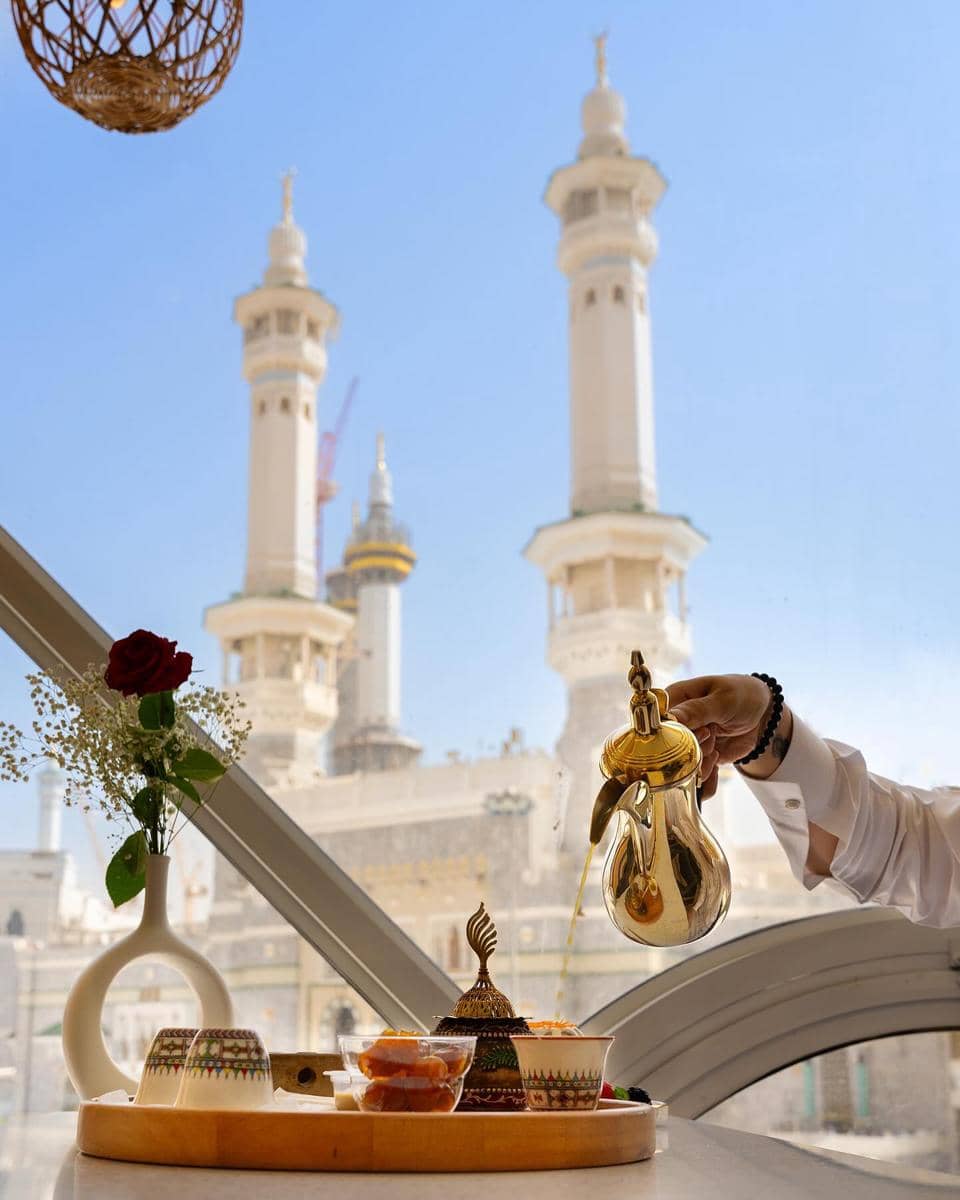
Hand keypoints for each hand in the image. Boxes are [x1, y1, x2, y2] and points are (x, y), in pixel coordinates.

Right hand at [666, 674, 776, 798]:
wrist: (763, 714)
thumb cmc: (740, 695)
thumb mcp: (722, 699)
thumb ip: (696, 710)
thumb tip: (670, 718)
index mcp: (674, 701)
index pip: (656, 723)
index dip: (670, 734)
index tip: (695, 732)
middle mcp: (674, 725)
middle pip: (667, 751)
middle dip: (691, 750)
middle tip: (711, 733)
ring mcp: (685, 745)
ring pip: (680, 770)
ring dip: (701, 764)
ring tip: (716, 745)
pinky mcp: (698, 761)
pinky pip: (694, 782)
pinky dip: (707, 780)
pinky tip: (718, 760)